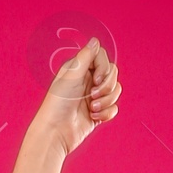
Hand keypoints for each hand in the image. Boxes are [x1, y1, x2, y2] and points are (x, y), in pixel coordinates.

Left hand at [36, 37, 120, 153]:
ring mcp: (94, 96)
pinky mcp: (98, 112)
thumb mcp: (71, 76)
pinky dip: (106, 113)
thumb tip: (95, 40)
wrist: (56, 133)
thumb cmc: (58, 104)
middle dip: (107, 85)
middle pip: (112, 73)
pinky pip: (114, 108)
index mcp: (79, 69)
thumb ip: (85, 57)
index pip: (102, 57)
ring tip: (92, 109)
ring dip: (107, 100)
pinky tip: (94, 118)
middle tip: (92, 95)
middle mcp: (88, 80)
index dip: (104, 67)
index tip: (96, 79)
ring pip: (116, 90)